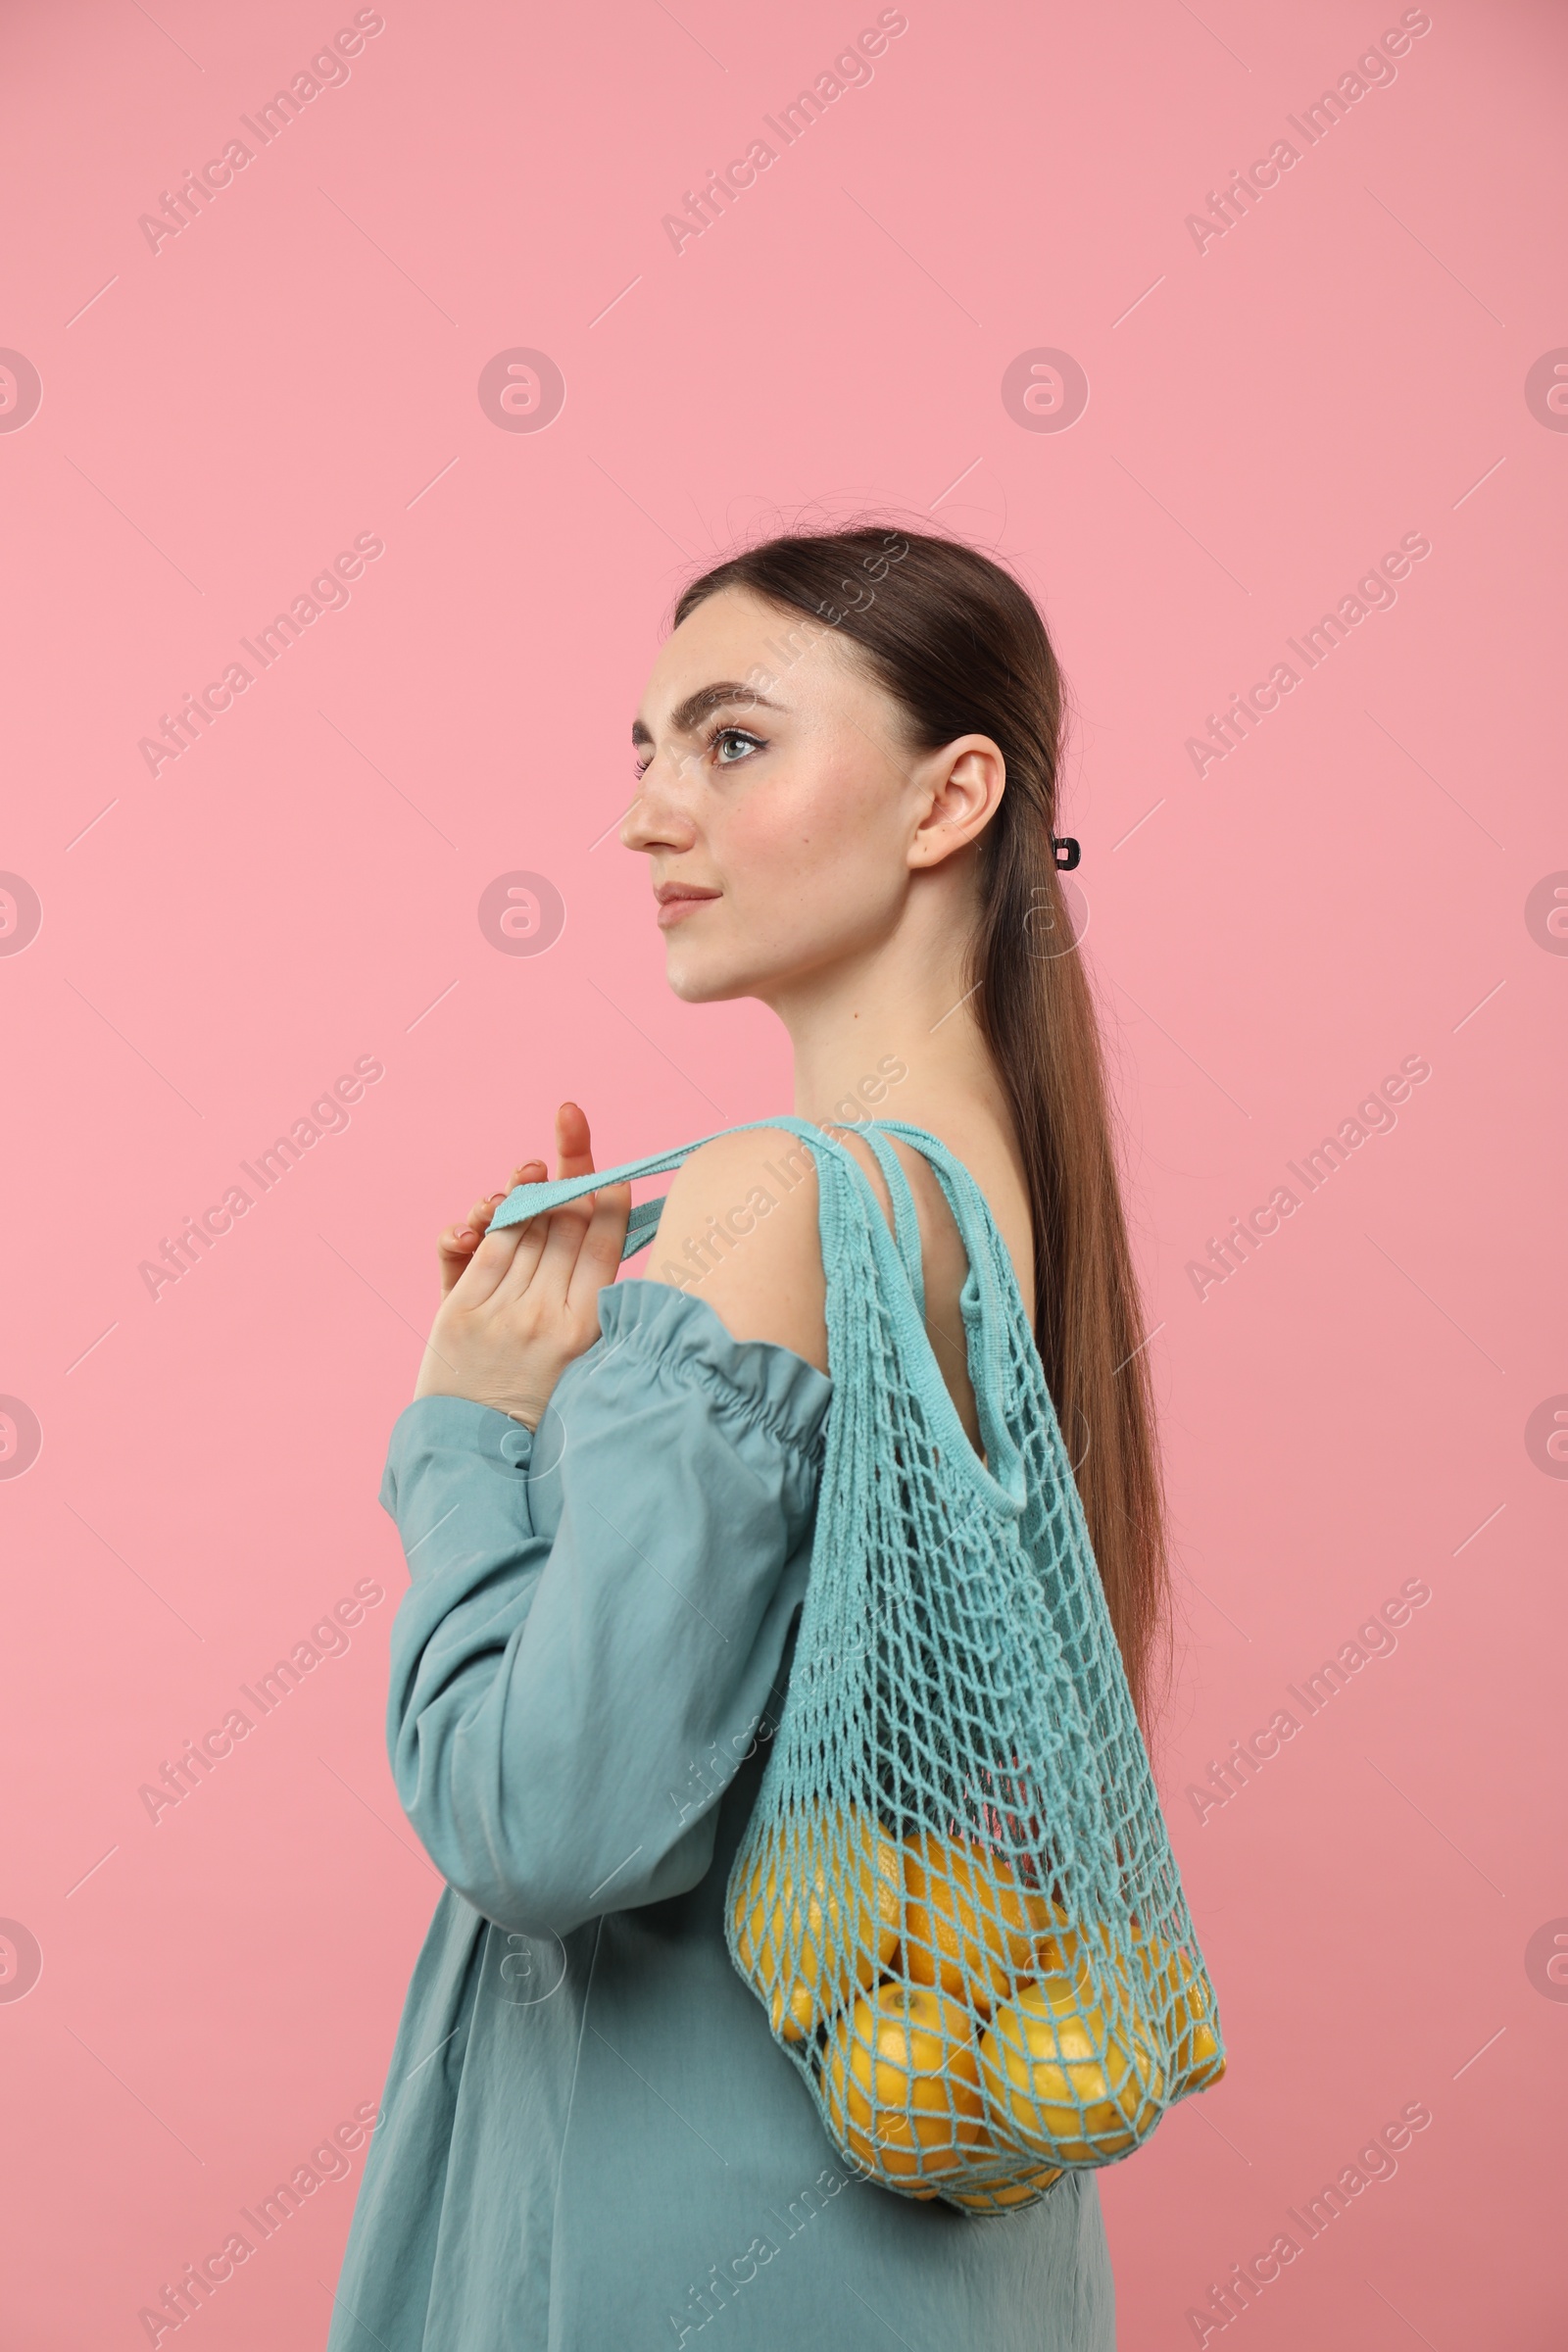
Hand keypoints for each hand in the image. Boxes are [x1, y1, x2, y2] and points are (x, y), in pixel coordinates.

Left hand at [414, 1103, 630, 1428]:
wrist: (480, 1456)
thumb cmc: (544, 1411)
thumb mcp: (587, 1363)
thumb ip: (599, 1307)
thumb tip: (612, 1247)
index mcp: (590, 1328)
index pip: (604, 1242)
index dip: (608, 1199)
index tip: (612, 1171)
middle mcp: (549, 1315)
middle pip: (564, 1223)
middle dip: (570, 1173)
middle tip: (570, 1121)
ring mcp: (503, 1311)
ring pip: (524, 1227)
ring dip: (531, 1191)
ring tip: (537, 1166)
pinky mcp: (462, 1312)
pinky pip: (486, 1246)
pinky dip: (497, 1220)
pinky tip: (504, 1202)